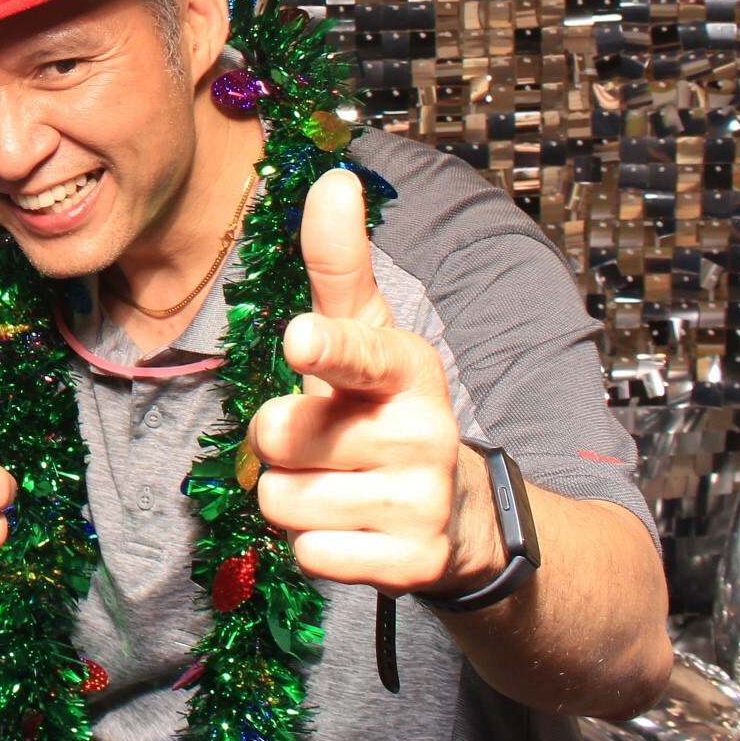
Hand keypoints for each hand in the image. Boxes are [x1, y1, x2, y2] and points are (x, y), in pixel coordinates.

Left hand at [249, 167, 478, 594]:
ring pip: (284, 501)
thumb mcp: (367, 336)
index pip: (358, 352)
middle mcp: (423, 431)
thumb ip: (339, 264)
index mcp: (406, 367)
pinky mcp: (413, 563)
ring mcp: (421, 501)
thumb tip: (331, 177)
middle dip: (282, 444)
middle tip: (324, 443)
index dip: (326, 347)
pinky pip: (309, 556)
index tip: (298, 338)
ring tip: (339, 485)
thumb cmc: (383, 408)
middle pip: (280, 436)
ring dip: (294, 498)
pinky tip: (353, 530)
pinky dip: (316, 548)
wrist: (458, 515)